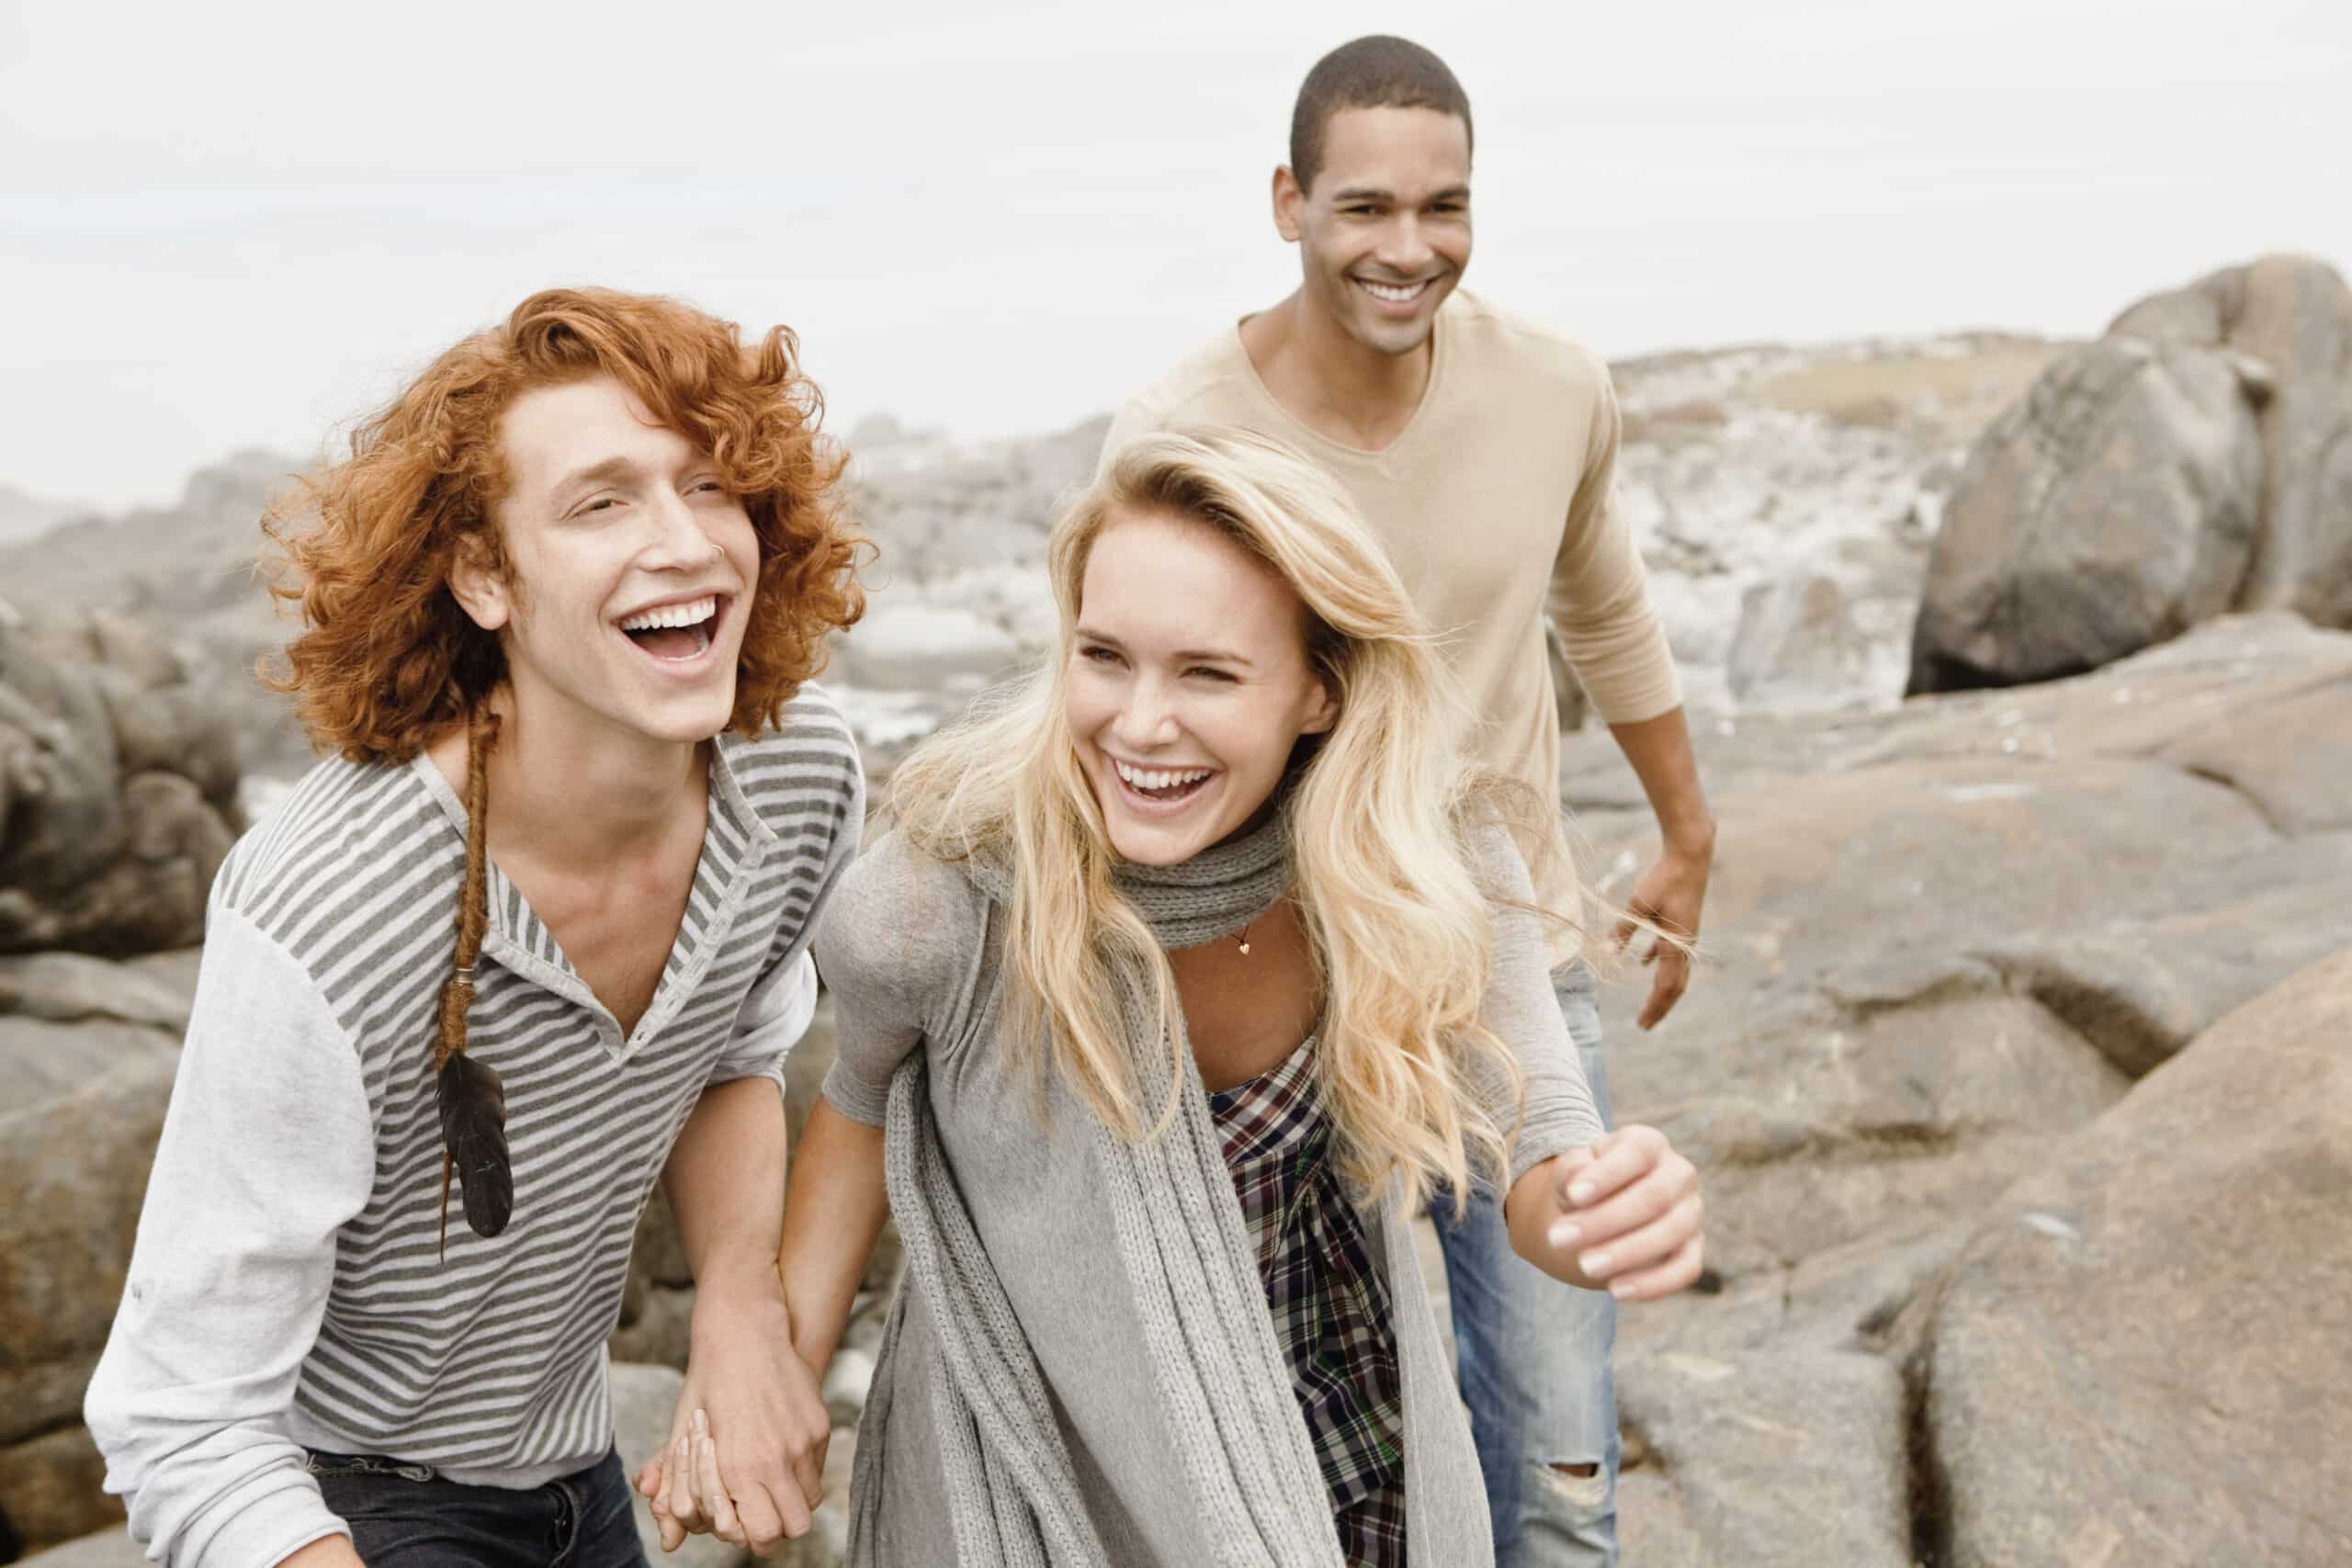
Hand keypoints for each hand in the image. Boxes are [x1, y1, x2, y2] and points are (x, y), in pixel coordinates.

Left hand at [632, 1285, 830, 1554]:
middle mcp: (775, 1458)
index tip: (745, 1524)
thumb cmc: (707, 1384)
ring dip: (793, 1499)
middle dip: (779, 1525)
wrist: (744, 1334)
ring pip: (811, 1500)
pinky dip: (804, 1471)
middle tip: (762, 1511)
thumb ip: (679, 1493)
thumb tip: (671, 1541)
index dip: (756, 1536)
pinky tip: (783, 1452)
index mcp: (738, 1466)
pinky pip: (818, 1467)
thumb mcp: (682, 1439)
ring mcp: (802, 1441)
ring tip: (772, 1481)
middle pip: (794, 1525)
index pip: (764, 1533)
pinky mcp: (819, 1425)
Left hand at [1528, 1126, 1702, 1300]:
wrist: (1602, 1210)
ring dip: (1625, 1252)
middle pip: (1653, 1197)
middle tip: (1559, 1239)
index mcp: (1649, 1144)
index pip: (1637, 1152)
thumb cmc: (1586, 1185)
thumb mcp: (1571, 1172)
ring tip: (1583, 1266)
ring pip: (1670, 1233)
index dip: (1606, 1175)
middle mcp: (1678, 1174)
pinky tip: (1616, 1290)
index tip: (1572, 1195)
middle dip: (1604, 1221)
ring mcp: (1691, 1212)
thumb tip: (1576, 1184)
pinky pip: (1685, 1269)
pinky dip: (1653, 1283)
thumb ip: (1571, 1171)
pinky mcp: (1693, 1249)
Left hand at [1612, 843, 1709, 1028]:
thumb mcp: (1638, 905)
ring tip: (1649, 1004)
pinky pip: (1670, 951)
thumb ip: (1623, 931)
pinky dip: (1657, 961)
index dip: (1654, 1007)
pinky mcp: (1682, 923)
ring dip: (1662, 988)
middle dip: (1660, 1007)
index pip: (1665, 986)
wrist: (1690, 855)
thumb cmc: (1664, 878)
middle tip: (1645, 1025)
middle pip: (1675, 986)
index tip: (1642, 1024)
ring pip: (1676, 971)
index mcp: (1676, 944)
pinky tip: (1644, 963)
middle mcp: (1686, 945)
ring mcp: (1686, 935)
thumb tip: (1606, 953)